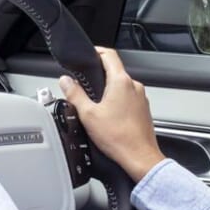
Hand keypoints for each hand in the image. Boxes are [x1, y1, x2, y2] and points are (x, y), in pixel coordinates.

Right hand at [59, 47, 164, 182]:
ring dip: (109, 90)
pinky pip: (128, 98)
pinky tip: (109, 116)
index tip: (88, 55)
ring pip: (122, 86)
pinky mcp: (143, 110)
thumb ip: (75, 94)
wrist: (140, 158)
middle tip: (85, 84)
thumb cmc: (119, 138)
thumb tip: (66, 81)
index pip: (109, 54)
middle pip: (115, 70)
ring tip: (96, 104)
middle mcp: (134, 86)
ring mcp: (141, 98)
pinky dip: (118, 101)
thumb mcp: (88, 115)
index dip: (96, 51)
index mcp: (121, 82)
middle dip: (99, 75)